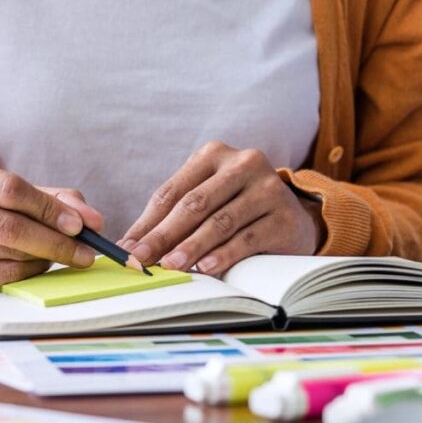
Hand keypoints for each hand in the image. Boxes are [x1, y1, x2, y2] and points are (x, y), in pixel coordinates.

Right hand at [0, 155, 104, 298]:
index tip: (81, 224)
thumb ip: (45, 196)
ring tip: (59, 254)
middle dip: (56, 241)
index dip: (49, 208)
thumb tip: (92, 219)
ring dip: (44, 257)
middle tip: (85, 250)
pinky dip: (27, 272)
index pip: (9, 189)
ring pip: (8, 254)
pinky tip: (35, 265)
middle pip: (10, 227)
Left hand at [120, 142, 324, 275]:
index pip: (172, 191)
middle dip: (164, 235)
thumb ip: (170, 218)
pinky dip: (224, 255)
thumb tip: (130, 245)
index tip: (128, 248)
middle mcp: (242, 163)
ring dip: (192, 247)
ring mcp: (267, 188)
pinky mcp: (284, 215)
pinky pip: (248, 238)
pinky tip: (206, 268)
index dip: (148, 223)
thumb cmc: (236, 211)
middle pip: (194, 203)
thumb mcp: (204, 204)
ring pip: (220, 221)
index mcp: (213, 155)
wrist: (293, 219)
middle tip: (143, 259)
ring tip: (171, 266)